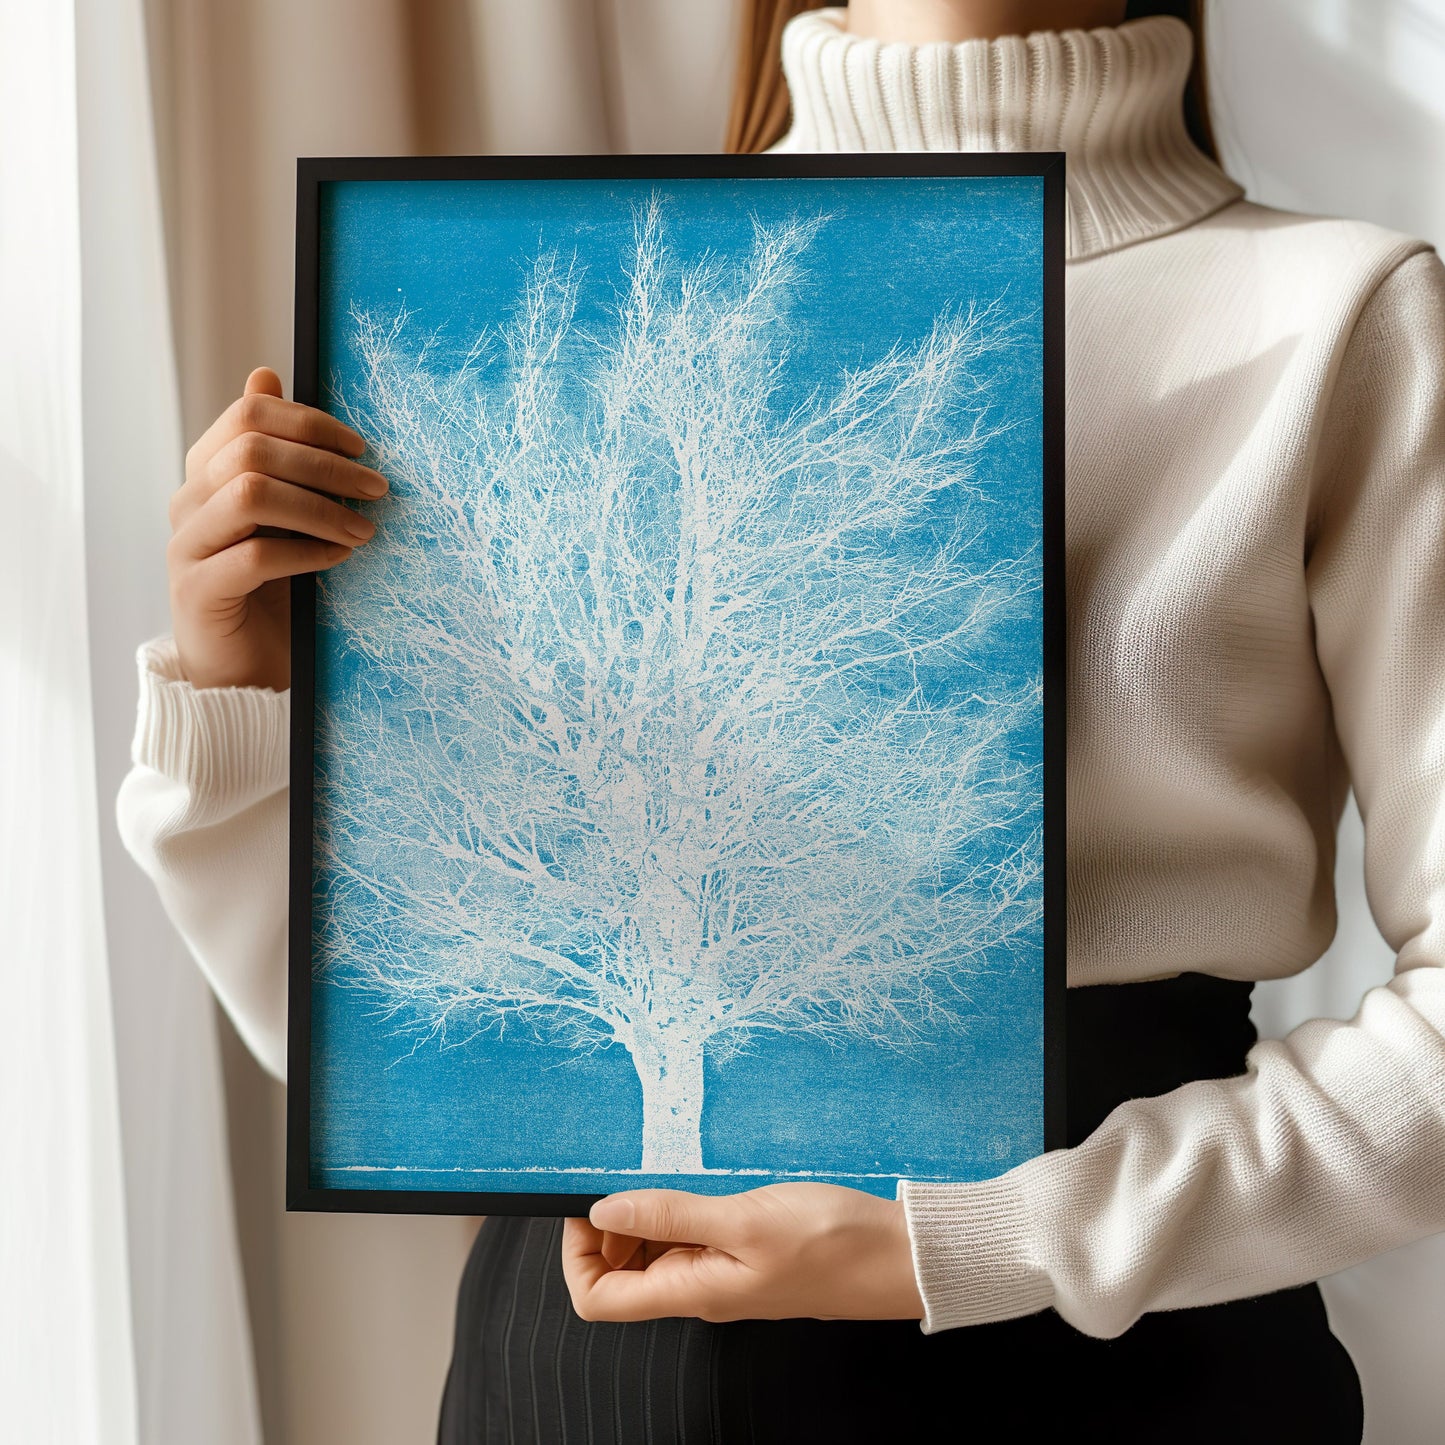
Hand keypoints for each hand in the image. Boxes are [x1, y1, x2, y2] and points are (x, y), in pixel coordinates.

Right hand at [168, 366, 387, 689]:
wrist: (243, 667)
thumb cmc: (273, 588)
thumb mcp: (282, 515)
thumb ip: (278, 455)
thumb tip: (266, 373)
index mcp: (207, 472)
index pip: (248, 415)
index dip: (309, 422)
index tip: (361, 448)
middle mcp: (189, 502)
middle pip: (251, 450)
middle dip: (324, 465)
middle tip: (376, 489)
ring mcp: (187, 545)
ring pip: (250, 495)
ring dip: (319, 508)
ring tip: (362, 530)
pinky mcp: (198, 591)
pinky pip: (254, 557)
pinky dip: (306, 553)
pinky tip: (338, 560)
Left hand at [561, 1183, 924, 1323]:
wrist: (900, 1256)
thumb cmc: (834, 1242)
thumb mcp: (744, 1219)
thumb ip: (672, 1215)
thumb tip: (602, 1212)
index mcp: (692, 1293)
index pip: (598, 1299)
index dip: (577, 1254)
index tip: (588, 1204)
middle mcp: (701, 1290)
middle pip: (619, 1275)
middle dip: (609, 1227)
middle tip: (630, 1177)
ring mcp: (724, 1274)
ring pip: (655, 1254)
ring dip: (647, 1215)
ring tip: (670, 1174)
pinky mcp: (746, 1255)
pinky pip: (693, 1239)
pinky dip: (683, 1210)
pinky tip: (704, 1181)